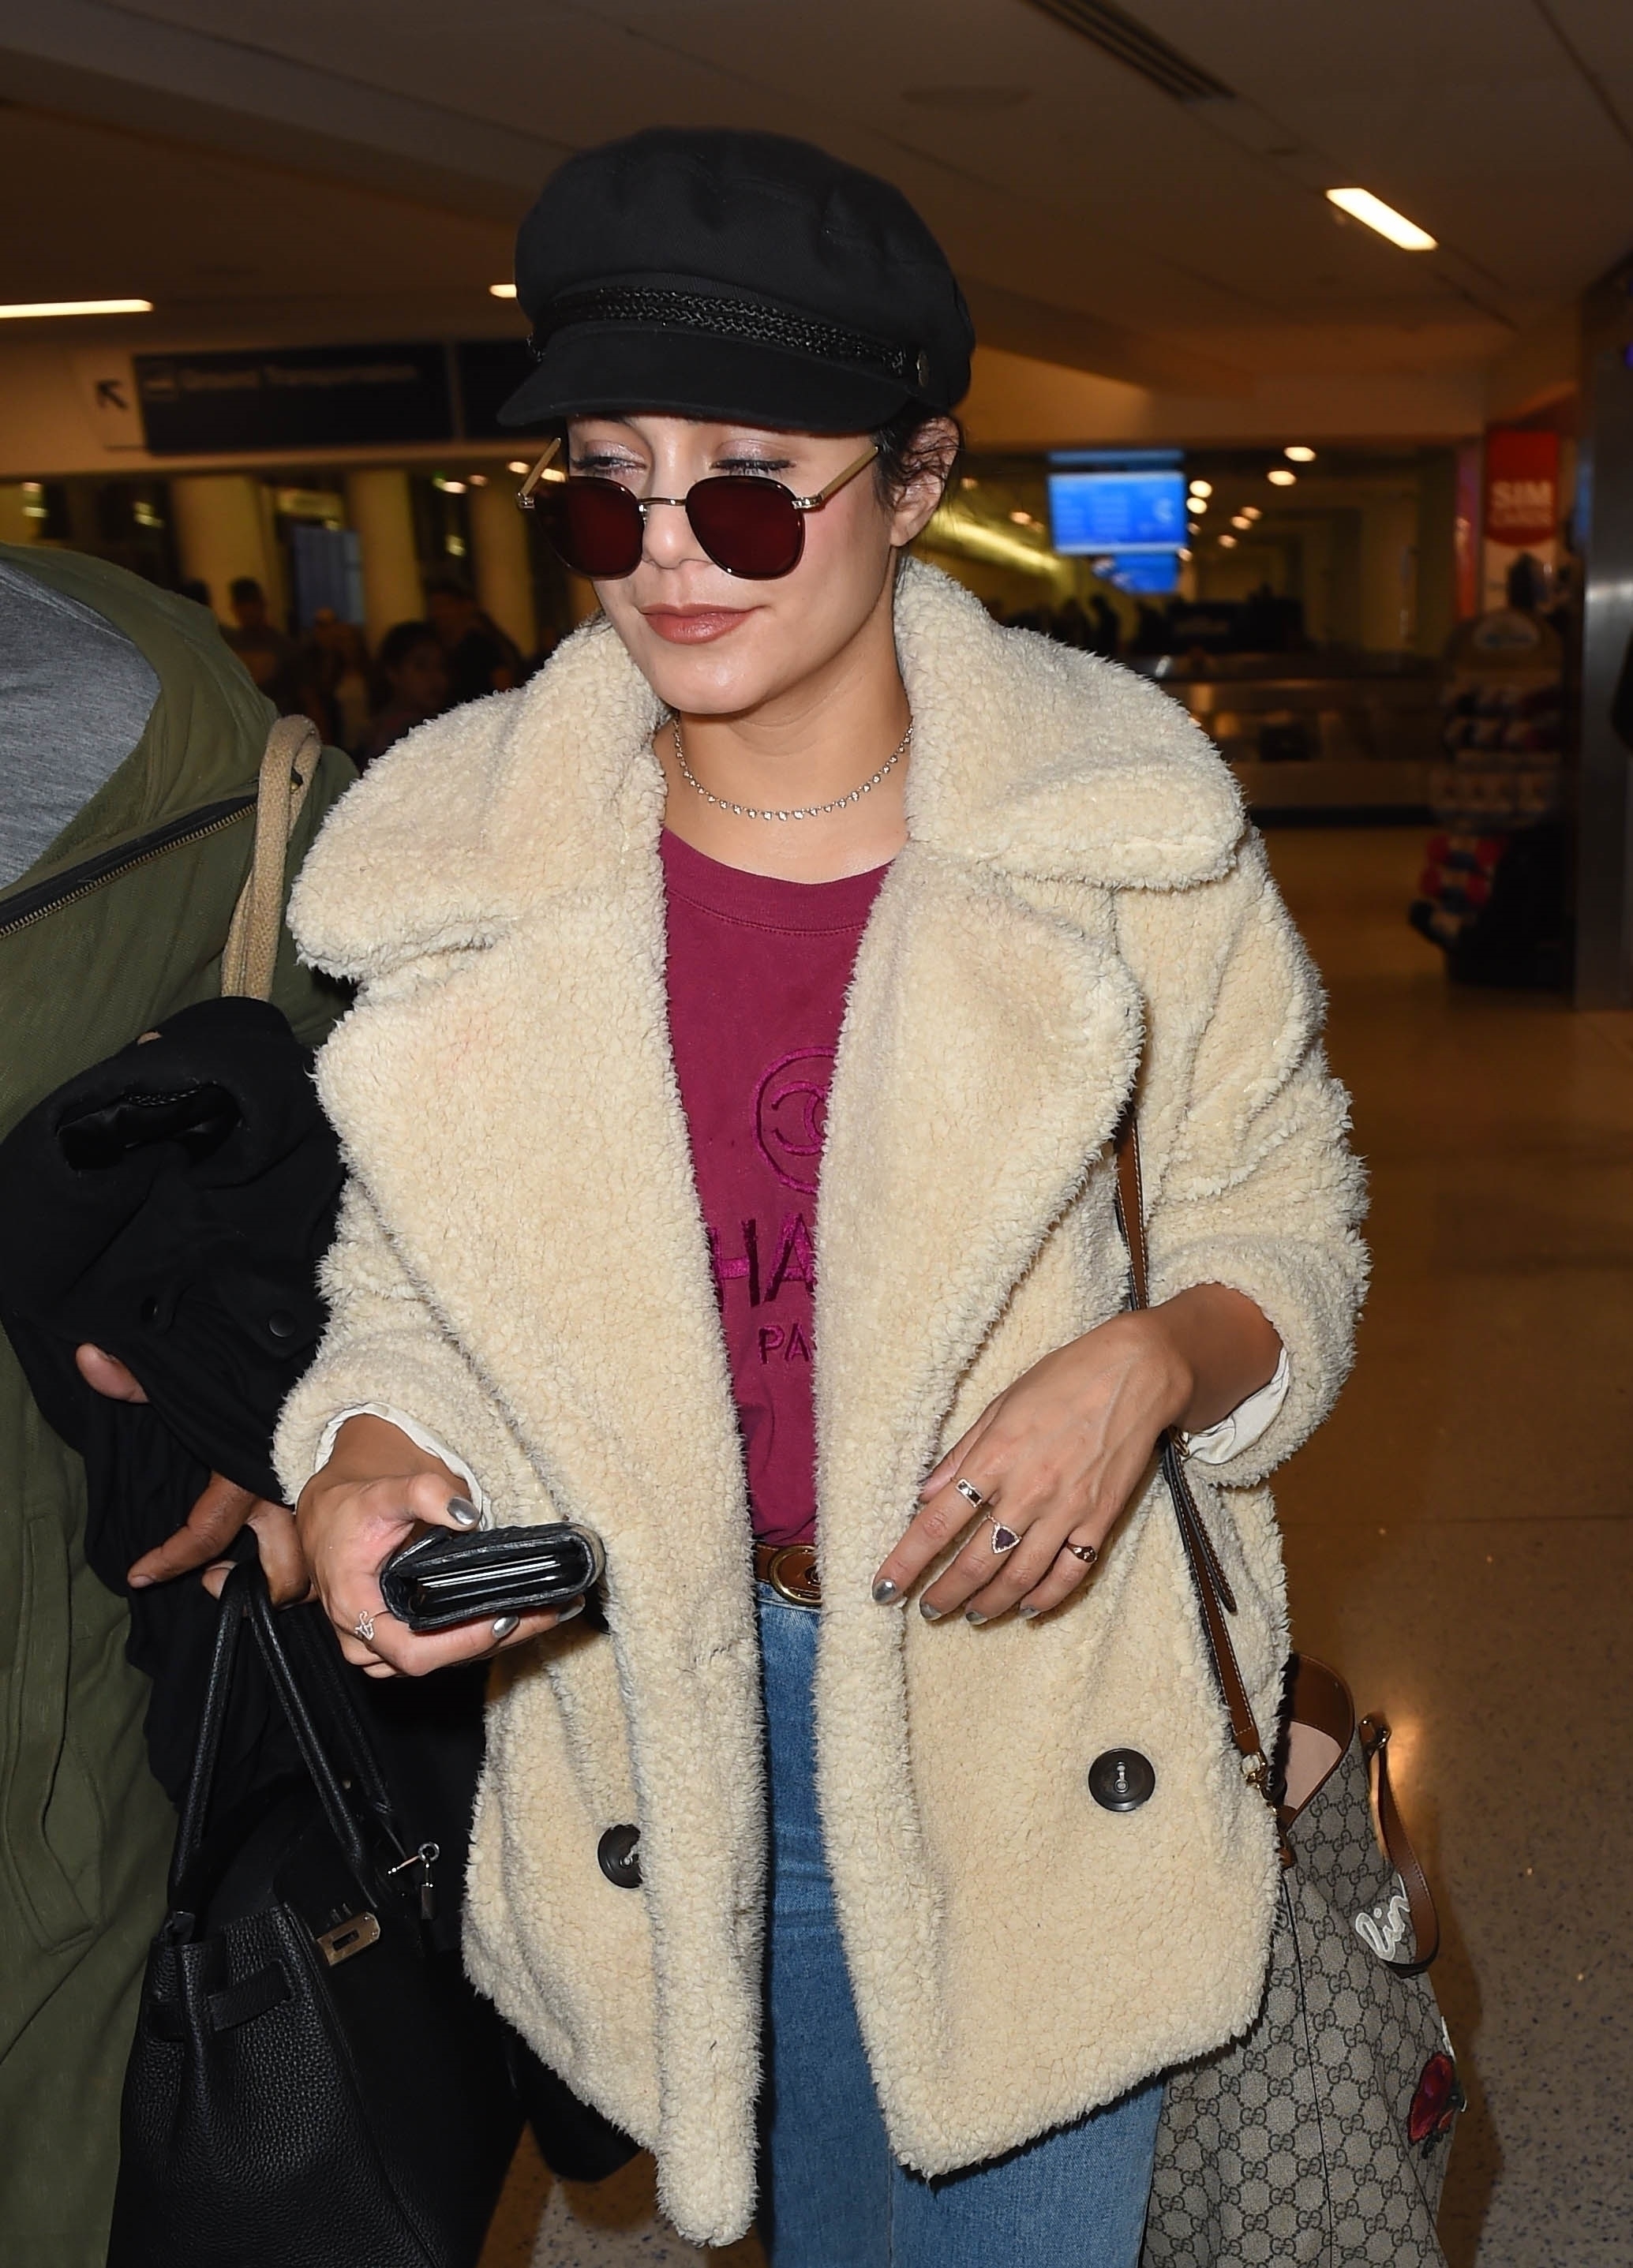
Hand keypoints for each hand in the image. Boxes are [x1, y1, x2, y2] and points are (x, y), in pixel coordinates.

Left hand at [77, 1343, 310, 1604]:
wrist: (317, 1347)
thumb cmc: (253, 1368)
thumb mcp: (190, 1372)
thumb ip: (138, 1377)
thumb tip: (88, 1359)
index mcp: (244, 1475)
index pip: (203, 1536)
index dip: (169, 1561)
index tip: (138, 1573)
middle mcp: (283, 1494)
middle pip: (284, 1573)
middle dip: (257, 1592)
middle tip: (213, 1577)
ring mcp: (311, 1495)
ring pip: (312, 1562)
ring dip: (284, 1579)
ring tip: (247, 1572)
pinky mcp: (327, 1490)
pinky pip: (322, 1539)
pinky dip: (306, 1553)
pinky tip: (277, 1547)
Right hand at [296, 1413, 574, 1677]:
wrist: (330, 1519)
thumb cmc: (351, 1510)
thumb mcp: (383, 1492)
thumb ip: (423, 1494)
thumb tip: (465, 1514)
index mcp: (355, 1611)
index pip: (412, 1651)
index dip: (460, 1643)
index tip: (504, 1618)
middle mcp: (366, 1642)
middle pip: (439, 1660)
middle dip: (499, 1638)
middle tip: (551, 1612)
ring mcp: (383, 1648)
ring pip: (446, 1659)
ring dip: (498, 1639)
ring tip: (550, 1611)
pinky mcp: (402, 1642)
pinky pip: (445, 1648)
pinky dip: (483, 1633)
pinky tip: (522, 1612)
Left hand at [871, 1286, 1279, 1625]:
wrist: (1135, 1373)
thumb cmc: (1062, 1379)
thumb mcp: (999, 1404)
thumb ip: (961, 1454)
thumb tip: (925, 1495)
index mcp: (993, 1457)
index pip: (935, 1524)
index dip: (906, 1562)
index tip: (883, 1589)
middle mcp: (1026, 1491)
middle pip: (974, 1562)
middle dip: (944, 1594)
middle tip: (928, 1610)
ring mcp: (1066, 1510)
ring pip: (1019, 1577)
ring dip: (989, 1604)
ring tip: (971, 1615)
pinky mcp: (1100, 1520)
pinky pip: (1069, 1573)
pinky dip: (1045, 1598)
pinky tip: (1026, 1607)